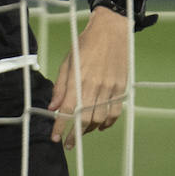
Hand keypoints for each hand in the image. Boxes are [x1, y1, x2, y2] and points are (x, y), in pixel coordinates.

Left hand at [48, 4, 130, 148]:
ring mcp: (111, 88)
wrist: (112, 31)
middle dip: (75, 134)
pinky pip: (115, 112)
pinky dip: (107, 123)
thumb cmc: (85, 44)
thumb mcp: (67, 61)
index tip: (55, 138)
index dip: (60, 126)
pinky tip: (99, 126)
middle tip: (68, 143)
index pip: (68, 109)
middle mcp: (95, 86)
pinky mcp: (121, 88)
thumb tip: (53, 107)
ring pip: (100, 118)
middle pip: (85, 118)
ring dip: (90, 129)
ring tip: (81, 132)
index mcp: (79, 78)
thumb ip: (60, 86)